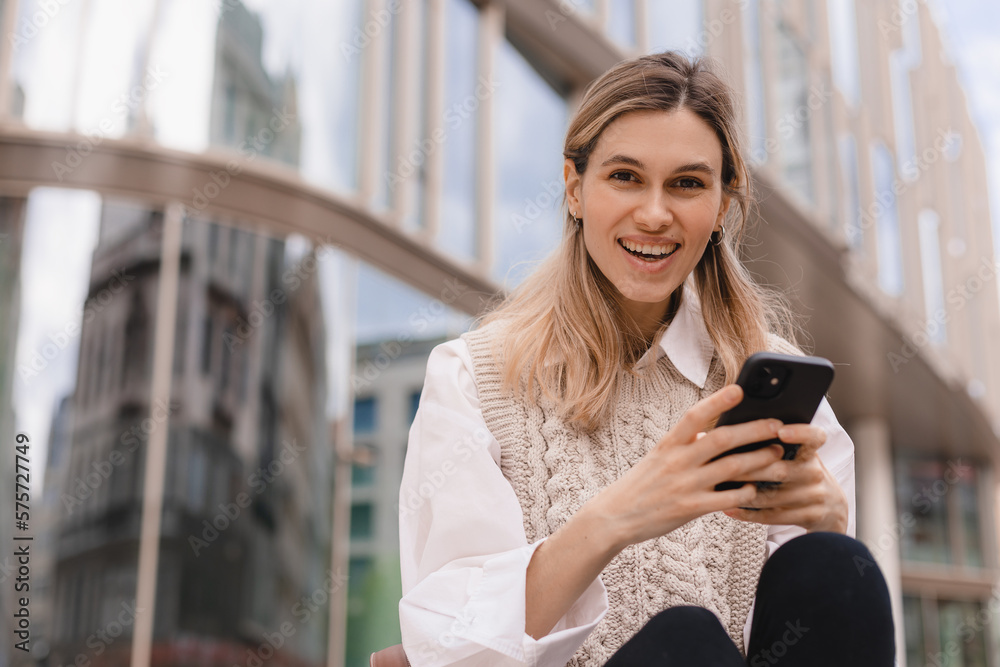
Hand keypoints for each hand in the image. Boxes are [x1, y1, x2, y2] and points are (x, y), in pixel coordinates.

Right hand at [581, 384, 786, 550]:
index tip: (739, 389)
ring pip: (732, 468)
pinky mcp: (690, 508)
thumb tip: (716, 435)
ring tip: (778, 456)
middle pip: (723, 440)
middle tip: (778, 426)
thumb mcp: (659, 457)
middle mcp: (678, 461)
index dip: (718, 401)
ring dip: (760, 461)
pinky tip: (755, 490)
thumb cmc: (641, 484)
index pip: (695, 416)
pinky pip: (727, 499)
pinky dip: (745, 493)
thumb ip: (686, 446)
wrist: (615, 516)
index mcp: (669, 444)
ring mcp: (685, 485)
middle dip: (755, 431)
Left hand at [722, 424, 848, 533]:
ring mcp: (813, 496)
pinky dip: (748, 512)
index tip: (781, 431)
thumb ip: (776, 444)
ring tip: (717, 487)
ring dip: (742, 492)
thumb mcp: (799, 455)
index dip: (800, 433)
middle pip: (781, 470)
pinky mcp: (808, 517)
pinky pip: (772, 516)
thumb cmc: (802, 473)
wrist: (832, 508)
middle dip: (749, 468)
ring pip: (772, 495)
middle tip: (721, 463)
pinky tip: (729, 507)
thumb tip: (737, 431)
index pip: (814, 437)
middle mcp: (815, 473)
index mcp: (811, 453)